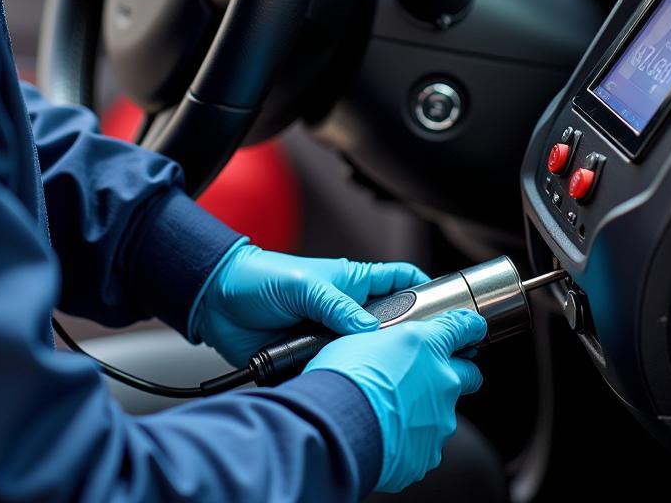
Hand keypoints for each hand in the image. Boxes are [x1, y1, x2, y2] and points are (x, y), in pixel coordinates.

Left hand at [190, 242, 429, 365]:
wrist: (218, 302)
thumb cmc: (262, 278)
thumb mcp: (305, 284)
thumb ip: (338, 307)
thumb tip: (367, 332)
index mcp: (354, 282)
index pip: (402, 281)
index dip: (428, 290)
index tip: (452, 306)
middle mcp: (349, 310)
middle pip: (393, 325)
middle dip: (411, 339)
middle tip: (429, 356)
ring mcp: (333, 336)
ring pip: (368, 354)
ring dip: (376, 365)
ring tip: (394, 380)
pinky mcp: (314, 360)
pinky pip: (339, 373)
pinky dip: (347, 382)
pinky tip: (357, 392)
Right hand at [305, 309, 486, 493]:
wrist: (336, 426)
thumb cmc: (343, 377)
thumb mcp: (362, 338)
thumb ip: (388, 344)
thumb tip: (384, 348)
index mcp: (426, 345)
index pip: (462, 328)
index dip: (469, 327)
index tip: (471, 328)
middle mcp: (443, 382)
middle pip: (469, 375)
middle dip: (455, 375)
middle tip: (427, 377)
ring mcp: (439, 421)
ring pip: (443, 414)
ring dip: (425, 412)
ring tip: (390, 414)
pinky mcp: (429, 455)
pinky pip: (425, 446)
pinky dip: (410, 442)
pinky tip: (386, 437)